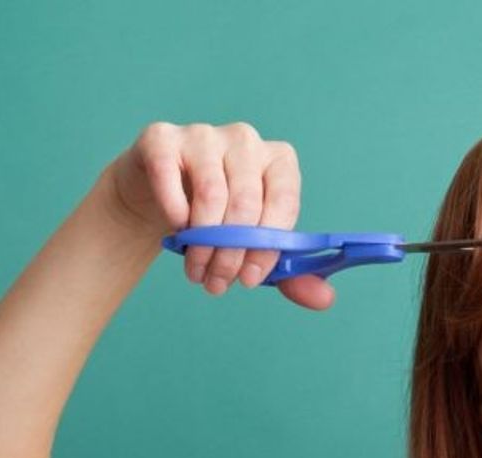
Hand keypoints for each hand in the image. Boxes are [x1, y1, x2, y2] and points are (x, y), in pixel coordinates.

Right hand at [102, 121, 334, 310]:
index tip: (249, 280)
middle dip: (231, 255)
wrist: (157, 195)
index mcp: (278, 161)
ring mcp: (203, 135)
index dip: (266, 248)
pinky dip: (175, 216)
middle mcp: (245, 140)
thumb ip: (289, 272)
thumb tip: (324, 299)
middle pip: (246, 203)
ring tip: (196, 271)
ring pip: (210, 195)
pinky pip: (170, 179)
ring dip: (202, 245)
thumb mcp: (252, 245)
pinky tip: (176, 234)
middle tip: (217, 284)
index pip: (282, 202)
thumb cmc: (214, 218)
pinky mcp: (163, 138)